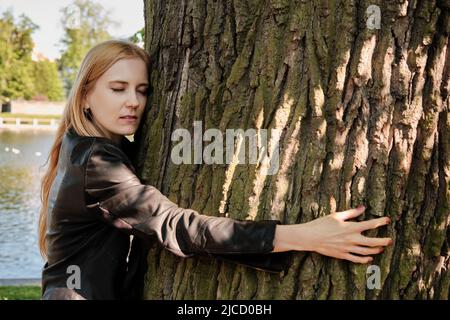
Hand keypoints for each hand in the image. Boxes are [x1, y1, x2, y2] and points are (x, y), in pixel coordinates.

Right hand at [272, 205, 391, 263]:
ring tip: (381, 248)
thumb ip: (351, 213)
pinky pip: (357, 259)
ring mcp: (348, 248)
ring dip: (376, 250)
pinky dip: (365, 259)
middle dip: (384, 241)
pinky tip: (369, 258)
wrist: (310, 237)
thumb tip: (362, 208)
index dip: (381, 221)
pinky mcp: (343, 255)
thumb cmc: (321, 224)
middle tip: (390, 240)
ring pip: (367, 252)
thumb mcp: (336, 216)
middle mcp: (352, 239)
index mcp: (351, 227)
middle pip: (373, 242)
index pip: (371, 224)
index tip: (388, 220)